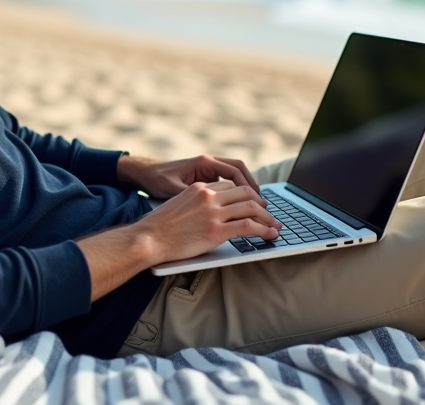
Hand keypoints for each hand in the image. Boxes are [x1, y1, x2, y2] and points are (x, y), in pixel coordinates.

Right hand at [78, 180, 281, 299]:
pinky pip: (248, 226)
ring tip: (275, 226)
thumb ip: (198, 203)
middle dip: (262, 204)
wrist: (149, 238)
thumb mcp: (179, 204)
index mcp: (200, 188)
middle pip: (245, 193)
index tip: (255, 204)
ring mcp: (214, 213)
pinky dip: (264, 230)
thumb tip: (212, 212)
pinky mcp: (217, 231)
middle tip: (269, 214)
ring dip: (268, 218)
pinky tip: (270, 235)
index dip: (247, 195)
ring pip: (252, 208)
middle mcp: (209, 196)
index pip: (231, 186)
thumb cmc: (160, 226)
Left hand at [117, 153, 260, 198]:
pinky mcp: (204, 176)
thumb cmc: (157, 180)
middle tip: (262, 203)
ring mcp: (206, 168)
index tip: (257, 200)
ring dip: (244, 188)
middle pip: (239, 170)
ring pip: (233, 175)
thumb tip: (211, 207)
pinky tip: (238, 205)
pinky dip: (234, 190)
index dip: (248, 185)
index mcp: (203, 163)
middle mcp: (207, 162)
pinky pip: (225, 181)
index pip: (234, 170)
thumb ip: (193, 197)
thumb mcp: (173, 190)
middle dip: (251, 185)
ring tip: (255, 205)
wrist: (144, 173)